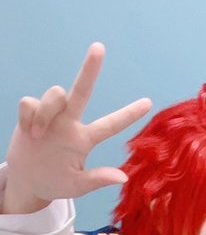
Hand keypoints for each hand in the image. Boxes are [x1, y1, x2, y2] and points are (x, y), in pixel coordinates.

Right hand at [3, 43, 150, 214]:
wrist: (27, 182)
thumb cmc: (55, 183)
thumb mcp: (76, 187)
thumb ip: (97, 180)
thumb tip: (123, 177)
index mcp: (84, 140)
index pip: (110, 125)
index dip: (129, 115)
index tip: (149, 103)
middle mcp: (69, 123)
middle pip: (81, 90)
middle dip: (89, 69)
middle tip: (99, 47)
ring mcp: (50, 117)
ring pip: (55, 93)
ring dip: (48, 110)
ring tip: (39, 135)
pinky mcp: (30, 114)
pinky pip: (30, 103)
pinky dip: (30, 116)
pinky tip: (29, 132)